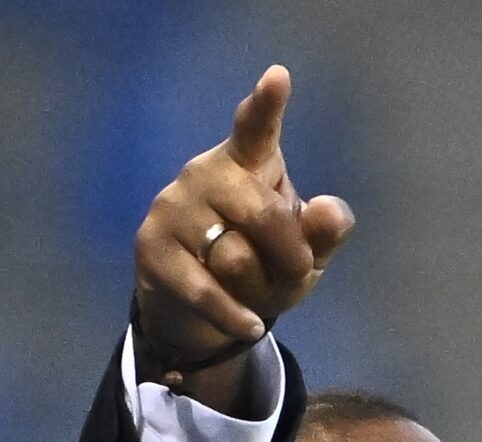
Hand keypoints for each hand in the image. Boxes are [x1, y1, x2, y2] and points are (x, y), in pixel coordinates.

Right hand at [132, 64, 354, 378]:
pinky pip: (206, 290)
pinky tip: (250, 324)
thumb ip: (323, 234)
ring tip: (257, 293)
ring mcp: (173, 207)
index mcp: (248, 162)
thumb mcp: (302, 254)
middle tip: (295, 272)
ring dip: (259, 290)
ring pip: (234, 259)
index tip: (279, 76)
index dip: (268, 104)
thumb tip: (330, 211)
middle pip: (263, 216)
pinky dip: (236, 316)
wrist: (196, 303)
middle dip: (290, 256)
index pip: (257, 127)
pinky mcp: (152, 246)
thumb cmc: (260, 263)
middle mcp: (205, 172)